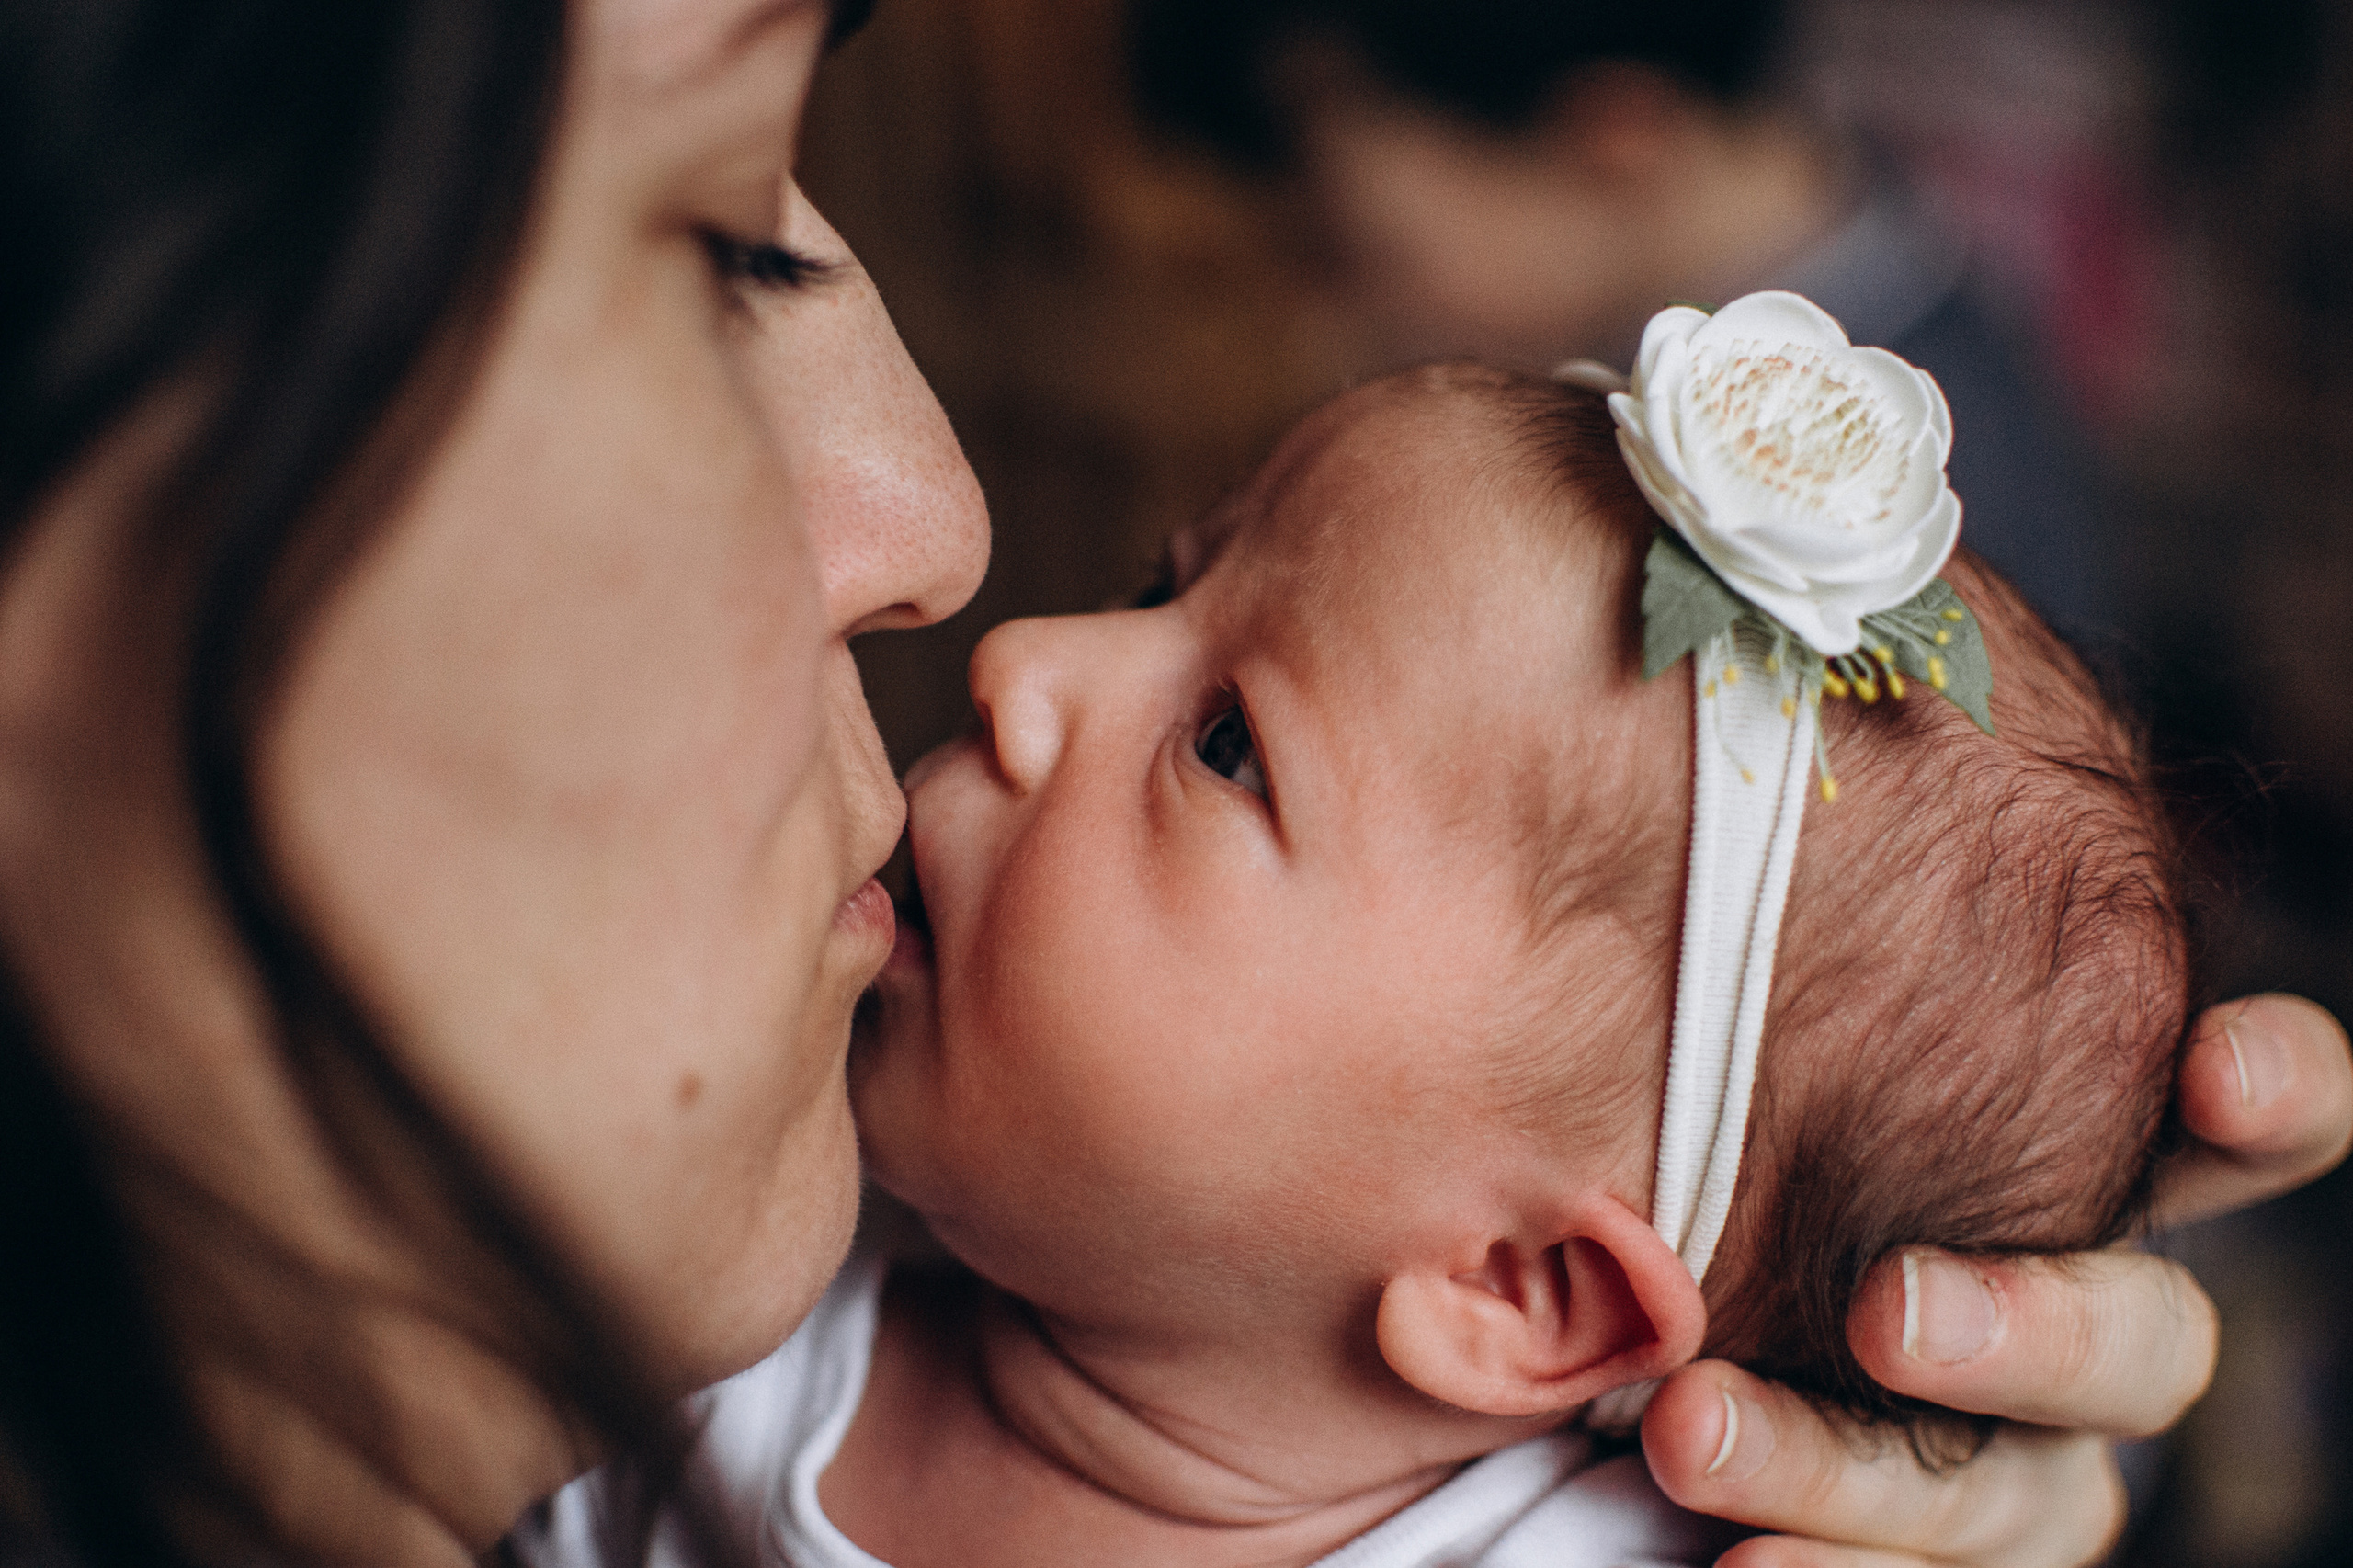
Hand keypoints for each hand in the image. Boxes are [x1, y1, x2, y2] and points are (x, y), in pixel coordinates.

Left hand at [1641, 993, 2352, 1567]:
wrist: (1597, 1329)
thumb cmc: (1682, 1135)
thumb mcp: (1722, 1057)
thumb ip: (1777, 982)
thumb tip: (1777, 802)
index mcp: (2079, 1162)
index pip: (2250, 1126)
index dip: (2274, 1093)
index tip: (2214, 1070)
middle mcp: (2082, 1317)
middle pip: (2148, 1340)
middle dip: (2032, 1328)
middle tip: (1883, 1313)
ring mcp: (2023, 1458)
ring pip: (2022, 1495)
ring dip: (1849, 1468)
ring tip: (1687, 1430)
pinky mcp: (1942, 1555)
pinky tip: (1734, 1561)